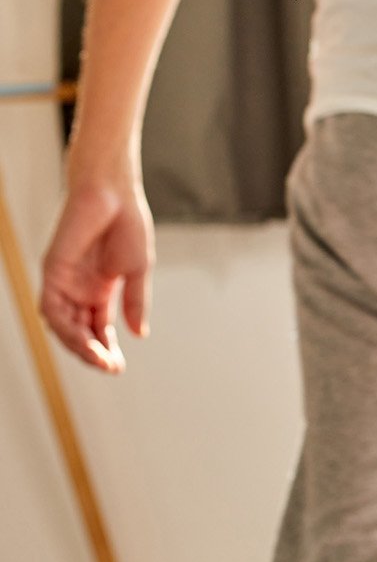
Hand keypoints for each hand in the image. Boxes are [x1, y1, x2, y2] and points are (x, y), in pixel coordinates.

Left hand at [40, 161, 154, 372]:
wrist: (114, 193)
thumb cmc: (127, 225)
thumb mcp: (138, 271)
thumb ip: (135, 303)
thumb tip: (139, 334)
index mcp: (100, 290)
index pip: (97, 329)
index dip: (106, 349)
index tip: (119, 367)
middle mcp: (79, 289)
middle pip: (79, 331)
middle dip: (93, 352)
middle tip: (110, 367)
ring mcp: (64, 280)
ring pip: (63, 324)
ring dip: (78, 345)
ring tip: (99, 358)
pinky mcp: (52, 270)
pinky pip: (51, 306)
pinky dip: (64, 326)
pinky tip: (83, 339)